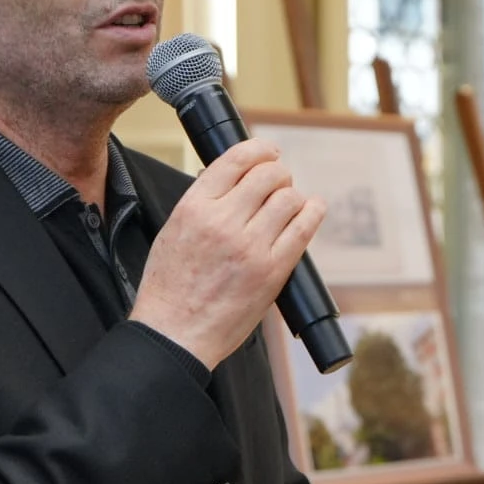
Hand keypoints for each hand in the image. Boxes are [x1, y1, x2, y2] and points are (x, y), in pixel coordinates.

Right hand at [130, 139, 324, 371]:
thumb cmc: (170, 287)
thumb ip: (202, 202)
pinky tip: (313, 209)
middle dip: (278, 173)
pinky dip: (313, 212)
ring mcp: (250, 247)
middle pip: (268, 175)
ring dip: (293, 196)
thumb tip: (233, 178)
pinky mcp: (272, 271)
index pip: (236, 160)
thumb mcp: (173, 231)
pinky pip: (304, 229)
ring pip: (289, 199)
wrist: (175, 334)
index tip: (269, 151)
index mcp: (194, 208)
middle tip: (279, 182)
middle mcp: (223, 222)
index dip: (259, 149)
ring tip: (290, 203)